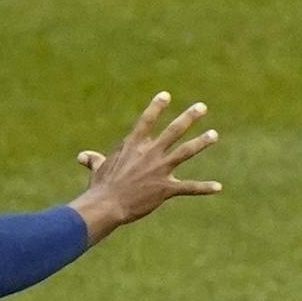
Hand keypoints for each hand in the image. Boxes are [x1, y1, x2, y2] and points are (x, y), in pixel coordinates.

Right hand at [71, 92, 222, 243]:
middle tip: (202, 107)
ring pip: (186, 151)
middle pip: (173, 130)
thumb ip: (94, 159)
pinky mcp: (166, 188)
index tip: (166, 95)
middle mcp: (150, 153)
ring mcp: (160, 169)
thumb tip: (83, 157)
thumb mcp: (97, 168)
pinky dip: (204, 188)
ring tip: (214, 134)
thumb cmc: (100, 187)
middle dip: (189, 117)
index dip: (156, 106)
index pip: (146, 120)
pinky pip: (189, 188)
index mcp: (133, 145)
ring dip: (201, 142)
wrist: (106, 205)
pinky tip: (218, 187)